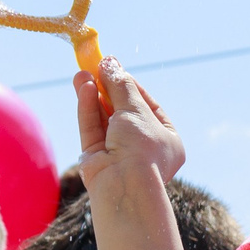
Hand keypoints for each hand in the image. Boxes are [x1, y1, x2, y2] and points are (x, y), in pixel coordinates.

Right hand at [74, 61, 183, 188]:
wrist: (124, 186)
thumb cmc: (141, 148)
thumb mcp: (136, 109)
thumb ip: (121, 86)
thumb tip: (109, 63)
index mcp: (167, 140)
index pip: (149, 106)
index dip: (131, 85)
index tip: (115, 67)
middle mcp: (144, 148)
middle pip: (123, 111)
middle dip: (108, 88)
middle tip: (95, 65)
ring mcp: (120, 155)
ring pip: (104, 119)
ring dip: (94, 95)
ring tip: (82, 72)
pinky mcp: (97, 159)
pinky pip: (93, 129)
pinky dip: (88, 108)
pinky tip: (83, 87)